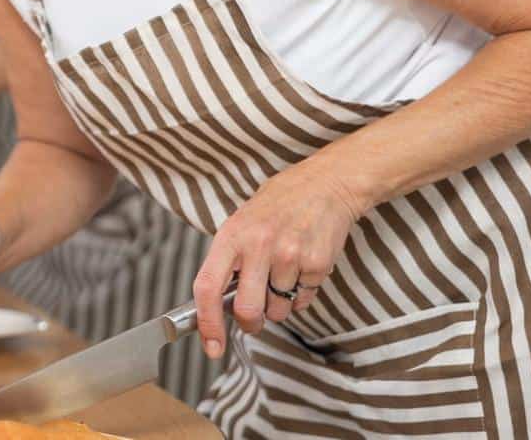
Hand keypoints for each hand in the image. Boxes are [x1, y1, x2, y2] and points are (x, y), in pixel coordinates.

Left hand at [192, 158, 365, 359]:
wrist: (324, 185)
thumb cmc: (277, 206)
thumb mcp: (240, 224)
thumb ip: (229, 262)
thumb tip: (216, 306)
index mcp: (231, 236)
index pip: (208, 287)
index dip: (207, 322)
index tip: (211, 345)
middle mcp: (258, 246)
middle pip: (248, 310)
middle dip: (250, 323)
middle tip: (254, 317)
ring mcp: (290, 255)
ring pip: (278, 310)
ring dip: (279, 303)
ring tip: (282, 272)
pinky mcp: (317, 264)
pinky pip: (303, 301)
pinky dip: (301, 293)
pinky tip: (301, 266)